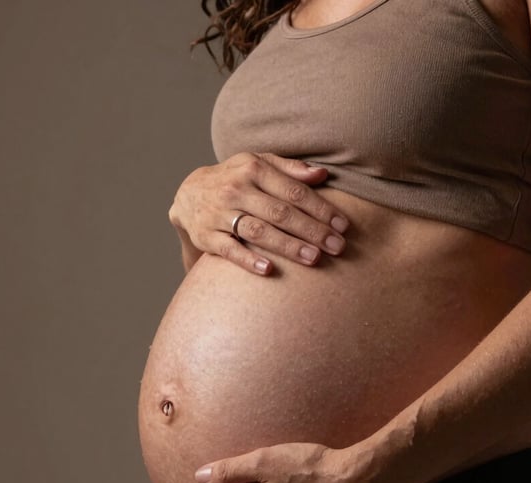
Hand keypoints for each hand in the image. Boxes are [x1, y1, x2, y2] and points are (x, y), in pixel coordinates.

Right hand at [169, 152, 348, 275]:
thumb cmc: (234, 179)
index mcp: (253, 169)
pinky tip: (269, 269)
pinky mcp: (206, 236)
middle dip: (311, 231)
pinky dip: (248, 260)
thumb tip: (323, 174)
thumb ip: (290, 169)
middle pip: (280, 212)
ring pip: (259, 231)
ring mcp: (219, 213)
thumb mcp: (257, 164)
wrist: (188, 194)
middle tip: (337, 247)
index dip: (321, 209)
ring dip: (288, 246)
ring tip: (314, 258)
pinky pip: (229, 250)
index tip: (342, 226)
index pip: (293, 191)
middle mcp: (236, 189)